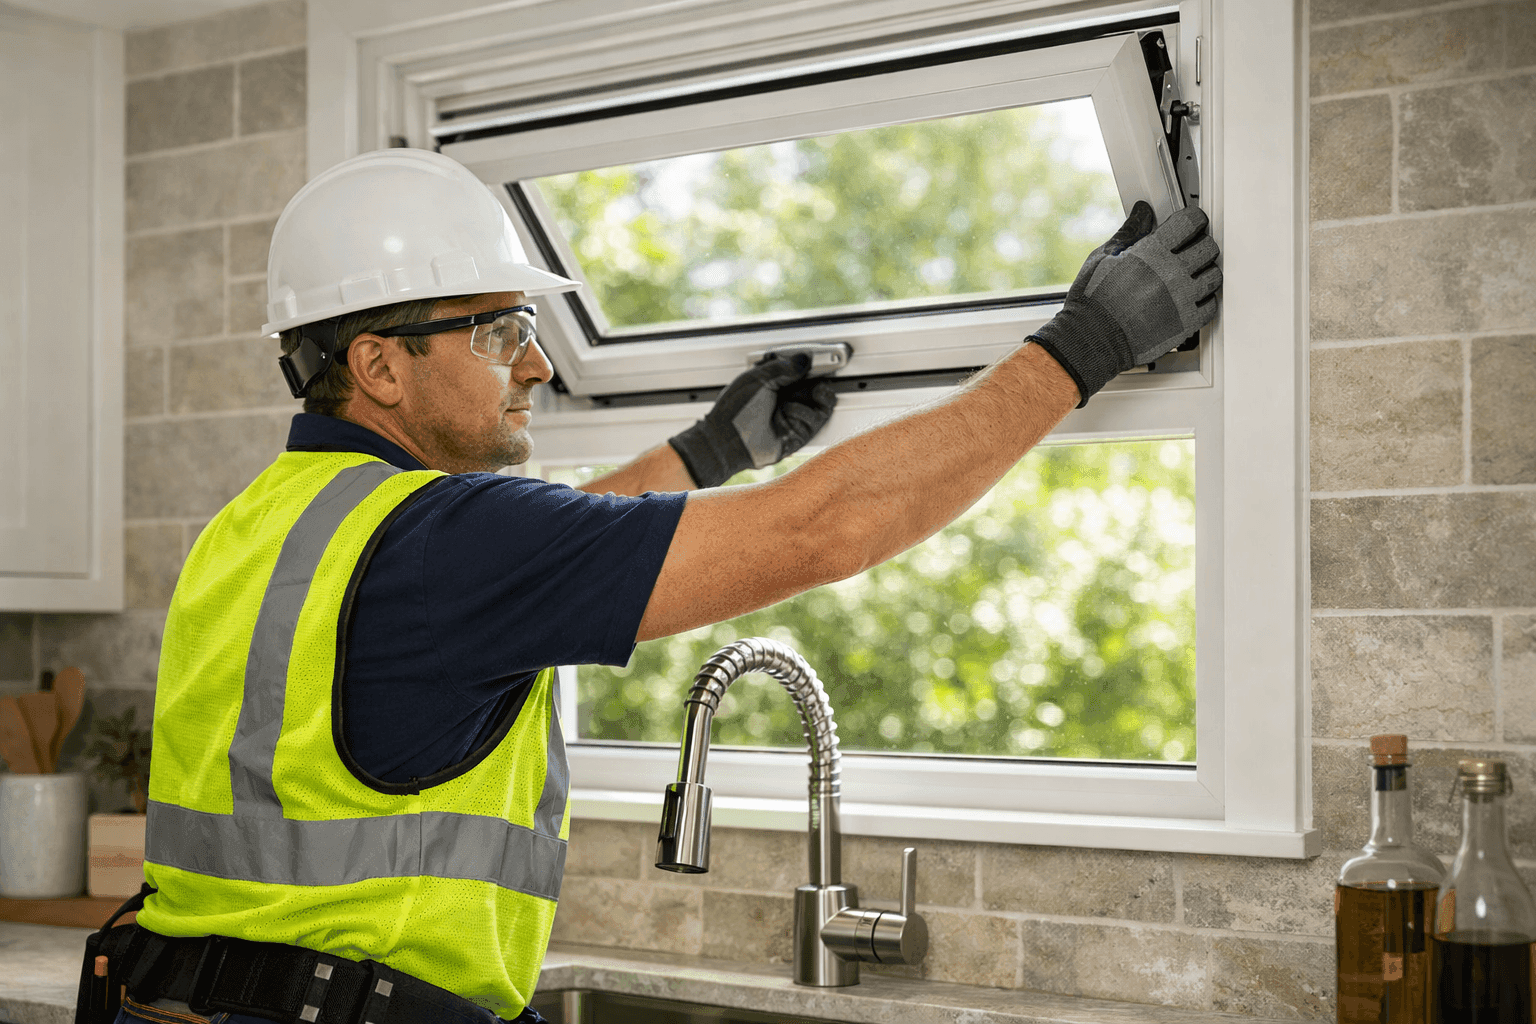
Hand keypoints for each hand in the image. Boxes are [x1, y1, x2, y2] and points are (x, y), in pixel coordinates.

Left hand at [668, 355, 837, 487]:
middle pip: (814, 386)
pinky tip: (795, 409)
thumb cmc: (734, 410)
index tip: (820, 357)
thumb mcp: (757, 379)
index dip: (811, 365)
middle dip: (822, 378)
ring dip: (821, 394)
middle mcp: (786, 400)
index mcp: (774, 384)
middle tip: (825, 371)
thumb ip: (782, 367)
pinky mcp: (798, 434)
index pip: (800, 371)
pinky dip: (809, 413)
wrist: (727, 440)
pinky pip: (815, 421)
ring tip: (818, 389)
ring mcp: (793, 417)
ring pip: (820, 403)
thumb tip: (804, 359)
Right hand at [1029, 201, 1221, 406]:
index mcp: (1151, 253)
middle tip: (1191, 251)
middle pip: (1209, 247)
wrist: (1092, 339)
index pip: (1191, 221)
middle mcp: (1171, 274)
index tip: (1192, 224)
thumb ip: (1130, 233)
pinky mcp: (1185, 324)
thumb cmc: (1092, 302)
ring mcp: (1181, 300)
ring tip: (1190, 277)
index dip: (1194, 219)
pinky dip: (1204, 301)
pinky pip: (1211, 306)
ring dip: (1204, 273)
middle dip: (1201, 245)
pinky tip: (1190, 299)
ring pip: (1214, 276)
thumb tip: (1143, 212)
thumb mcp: (1104, 258)